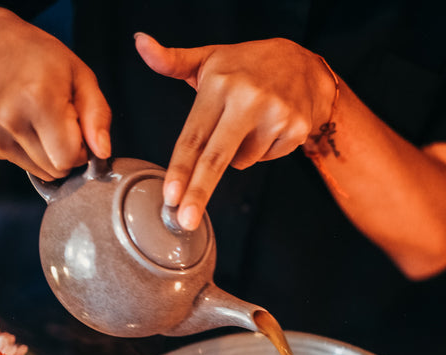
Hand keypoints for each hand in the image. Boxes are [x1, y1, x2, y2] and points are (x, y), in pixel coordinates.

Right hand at [0, 7, 111, 179]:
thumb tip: (102, 151)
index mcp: (38, 99)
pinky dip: (33, 152)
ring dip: (50, 154)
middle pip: (57, 169)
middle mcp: (12, 120)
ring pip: (43, 172)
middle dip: (67, 152)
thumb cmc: (36, 55)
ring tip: (43, 120)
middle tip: (60, 120)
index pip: (70, 158)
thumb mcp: (80, 75)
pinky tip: (27, 125)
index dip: (81, 148)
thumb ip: (98, 116)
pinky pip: (26, 166)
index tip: (77, 126)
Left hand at [135, 35, 335, 228]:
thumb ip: (172, 60)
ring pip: (242, 161)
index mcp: (221, 83)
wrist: (305, 66)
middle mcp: (248, 98)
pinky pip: (265, 158)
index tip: (170, 195)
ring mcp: (275, 115)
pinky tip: (269, 126)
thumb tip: (140, 44)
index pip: (194, 135)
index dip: (180, 169)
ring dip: (238, 153)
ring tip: (248, 122)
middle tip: (186, 220)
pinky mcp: (296, 129)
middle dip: (199, 193)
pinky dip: (262, 149)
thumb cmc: (248, 66)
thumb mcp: (210, 59)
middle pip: (217, 158)